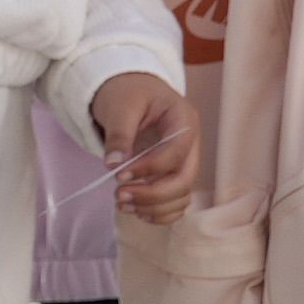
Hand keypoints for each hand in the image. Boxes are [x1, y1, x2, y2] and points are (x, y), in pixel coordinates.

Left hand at [90, 71, 196, 222]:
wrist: (129, 90)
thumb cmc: (128, 92)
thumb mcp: (120, 106)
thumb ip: (118, 134)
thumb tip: (112, 165)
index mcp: (184, 120)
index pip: (175, 154)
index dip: (149, 169)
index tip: (119, 176)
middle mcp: (190, 144)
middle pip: (184, 180)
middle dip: (152, 194)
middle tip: (119, 196)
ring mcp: (184, 161)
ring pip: (182, 196)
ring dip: (154, 207)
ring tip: (121, 203)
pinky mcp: (173, 174)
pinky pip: (176, 202)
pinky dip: (160, 212)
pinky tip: (137, 212)